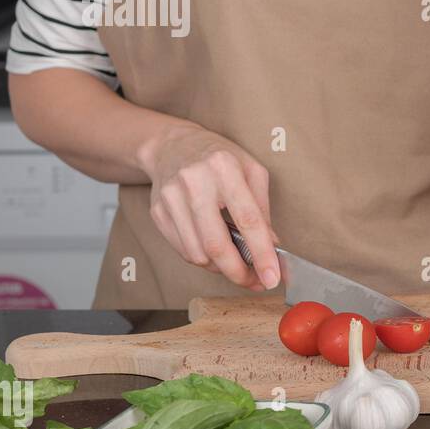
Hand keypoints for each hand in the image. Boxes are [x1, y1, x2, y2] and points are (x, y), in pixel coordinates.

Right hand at [138, 123, 279, 289]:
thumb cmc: (220, 158)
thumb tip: (272, 246)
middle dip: (238, 273)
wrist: (172, 145)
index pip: (247, 220)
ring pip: (197, 254)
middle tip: (254, 283)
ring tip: (236, 263)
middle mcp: (194, 183)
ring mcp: (171, 198)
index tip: (272, 277)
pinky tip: (214, 251)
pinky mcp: (157, 212)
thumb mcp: (251, 170)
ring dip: (221, 268)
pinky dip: (203, 259)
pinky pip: (183, 250)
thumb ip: (263, 208)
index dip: (262, 253)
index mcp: (224, 168)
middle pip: (216, 244)